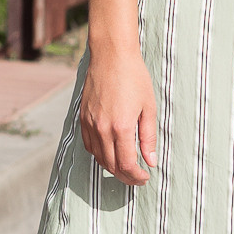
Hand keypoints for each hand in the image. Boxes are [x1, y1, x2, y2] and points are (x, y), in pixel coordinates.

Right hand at [77, 42, 158, 183]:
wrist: (111, 55)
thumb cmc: (134, 77)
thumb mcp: (148, 107)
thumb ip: (149, 137)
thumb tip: (151, 161)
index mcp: (121, 127)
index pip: (126, 164)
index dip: (136, 176)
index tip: (145, 177)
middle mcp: (102, 128)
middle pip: (111, 165)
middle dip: (125, 177)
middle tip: (138, 178)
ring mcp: (90, 124)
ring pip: (98, 157)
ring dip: (112, 168)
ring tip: (126, 168)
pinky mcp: (82, 118)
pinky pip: (89, 145)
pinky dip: (99, 154)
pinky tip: (110, 153)